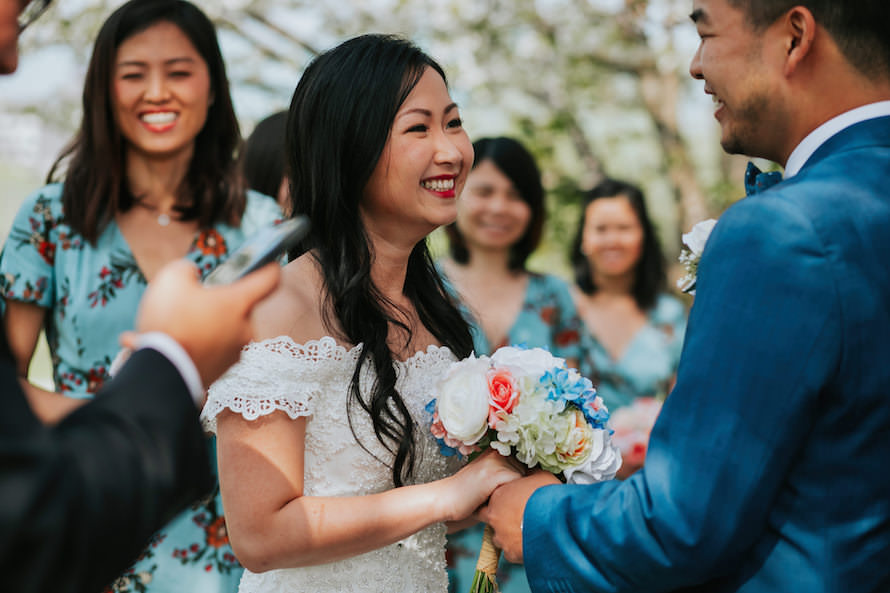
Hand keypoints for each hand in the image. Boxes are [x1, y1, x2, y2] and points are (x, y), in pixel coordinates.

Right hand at [123, 260, 279, 387]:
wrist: (161, 375)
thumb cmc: (170, 323)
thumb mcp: (171, 280)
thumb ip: (187, 270)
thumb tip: (191, 275)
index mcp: (239, 303)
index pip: (269, 280)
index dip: (269, 268)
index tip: (268, 264)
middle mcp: (245, 329)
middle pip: (239, 307)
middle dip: (217, 302)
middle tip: (191, 302)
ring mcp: (235, 352)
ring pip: (222, 329)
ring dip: (204, 326)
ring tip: (174, 328)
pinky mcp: (221, 371)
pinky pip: (210, 350)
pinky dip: (196, 346)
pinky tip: (173, 344)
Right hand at [441, 449, 523, 521]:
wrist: (446, 498)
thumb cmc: (466, 493)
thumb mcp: (485, 476)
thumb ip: (503, 473)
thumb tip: (529, 480)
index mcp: (494, 451)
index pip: (522, 459)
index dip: (524, 474)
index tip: (519, 484)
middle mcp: (496, 453)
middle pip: (525, 468)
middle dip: (520, 483)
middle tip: (504, 495)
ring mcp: (496, 462)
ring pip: (523, 476)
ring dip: (516, 489)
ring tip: (499, 498)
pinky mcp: (495, 474)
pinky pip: (517, 483)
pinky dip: (513, 494)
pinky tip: (498, 500)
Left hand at [478, 470, 558, 563]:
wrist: (554, 522)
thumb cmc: (547, 497)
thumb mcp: (541, 476)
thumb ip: (531, 474)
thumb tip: (531, 469)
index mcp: (499, 495)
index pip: (492, 496)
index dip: (503, 498)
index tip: (513, 499)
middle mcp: (494, 516)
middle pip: (489, 516)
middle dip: (500, 516)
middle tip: (515, 515)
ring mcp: (500, 536)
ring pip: (499, 535)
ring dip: (509, 533)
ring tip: (525, 530)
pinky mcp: (509, 552)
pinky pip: (510, 551)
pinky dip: (518, 547)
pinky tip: (530, 542)